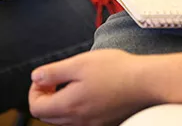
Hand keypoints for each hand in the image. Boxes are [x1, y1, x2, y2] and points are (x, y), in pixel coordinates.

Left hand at [29, 50, 156, 125]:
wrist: (146, 82)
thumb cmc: (117, 70)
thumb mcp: (79, 63)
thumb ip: (53, 72)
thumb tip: (36, 77)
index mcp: (69, 105)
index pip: (36, 109)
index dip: (35, 91)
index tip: (45, 78)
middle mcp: (79, 120)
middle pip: (48, 117)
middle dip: (46, 98)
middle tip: (55, 80)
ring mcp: (93, 123)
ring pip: (65, 120)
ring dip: (61, 103)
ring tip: (72, 83)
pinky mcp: (105, 122)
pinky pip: (82, 120)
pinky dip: (77, 108)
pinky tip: (88, 91)